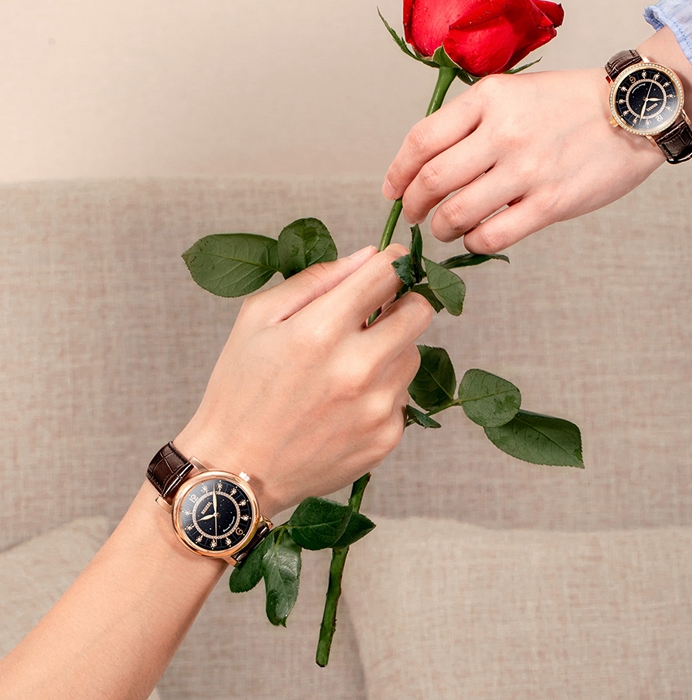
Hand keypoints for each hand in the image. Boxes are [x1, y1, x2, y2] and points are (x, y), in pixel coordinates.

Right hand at [175, 244, 432, 516]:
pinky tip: (346, 403)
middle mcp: (358, 369)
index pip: (387, 275)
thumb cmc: (240, 388)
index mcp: (321, 331)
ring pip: (413, 355)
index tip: (391, 262)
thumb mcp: (258, 317)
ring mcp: (377, 408)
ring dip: (391, 349)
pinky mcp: (386, 438)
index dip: (393, 261)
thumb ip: (317, 279)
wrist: (235, 470)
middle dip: (403, 303)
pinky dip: (383, 391)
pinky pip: (403, 396)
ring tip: (348, 365)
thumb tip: (369, 256)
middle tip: (377, 312)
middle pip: (420, 313)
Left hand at [383, 27, 691, 253]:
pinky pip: (492, 236)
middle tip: (413, 215)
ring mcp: (527, 169)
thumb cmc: (570, 103)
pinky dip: (474, 242)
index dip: (397, 172)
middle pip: (431, 181)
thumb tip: (426, 165)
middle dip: (412, 206)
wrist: (635, 109)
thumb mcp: (515, 92)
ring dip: (441, 229)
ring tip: (445, 228)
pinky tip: (477, 237)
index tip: (392, 191)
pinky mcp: (551, 203)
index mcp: (489, 98)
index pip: (421, 140)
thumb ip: (471, 122)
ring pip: (456, 213)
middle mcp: (504, 131)